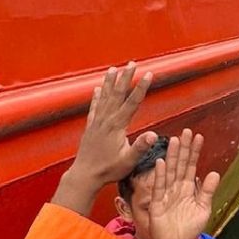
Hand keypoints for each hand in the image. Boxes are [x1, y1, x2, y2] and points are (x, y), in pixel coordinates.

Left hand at [52, 63, 155, 215]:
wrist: (84, 175)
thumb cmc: (107, 170)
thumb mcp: (128, 161)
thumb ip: (140, 147)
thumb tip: (154, 135)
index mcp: (117, 126)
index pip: (132, 102)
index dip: (141, 87)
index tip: (149, 74)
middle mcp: (106, 120)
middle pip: (118, 94)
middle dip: (126, 78)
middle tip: (132, 63)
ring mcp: (97, 122)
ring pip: (105, 97)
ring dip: (110, 82)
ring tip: (114, 69)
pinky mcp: (90, 127)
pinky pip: (94, 107)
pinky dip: (97, 96)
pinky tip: (97, 88)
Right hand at [146, 129, 220, 238]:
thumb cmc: (188, 229)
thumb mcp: (203, 209)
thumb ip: (208, 192)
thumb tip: (215, 172)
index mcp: (188, 189)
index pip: (192, 166)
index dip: (195, 152)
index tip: (198, 137)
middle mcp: (177, 188)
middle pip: (180, 165)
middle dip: (183, 149)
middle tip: (186, 131)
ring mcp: (166, 194)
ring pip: (170, 172)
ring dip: (171, 157)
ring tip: (174, 141)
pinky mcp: (157, 204)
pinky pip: (159, 188)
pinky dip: (160, 176)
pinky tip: (161, 162)